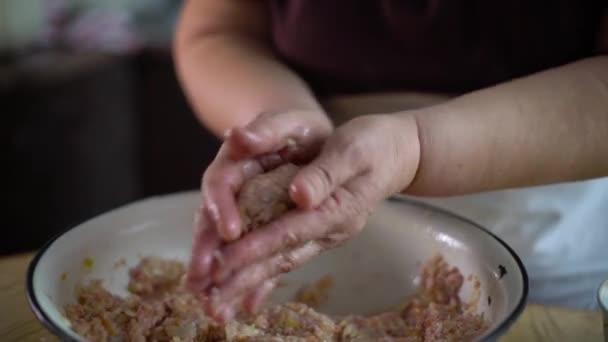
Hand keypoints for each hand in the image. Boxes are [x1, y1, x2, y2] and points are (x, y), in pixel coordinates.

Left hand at [205, 113, 420, 319]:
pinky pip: (288, 257)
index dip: (254, 247)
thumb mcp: (353, 148)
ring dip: (248, 284)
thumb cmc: (374, 144)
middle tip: (209, 301)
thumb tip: (299, 196)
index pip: (288, 231)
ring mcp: (324, 233)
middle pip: (281, 257)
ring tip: (218, 306)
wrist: (397, 153)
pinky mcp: (317, 231)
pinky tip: (248, 299)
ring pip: (281, 263)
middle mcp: (329, 229)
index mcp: (337, 208)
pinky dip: (267, 279)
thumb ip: (326, 173)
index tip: (222, 264)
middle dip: (243, 278)